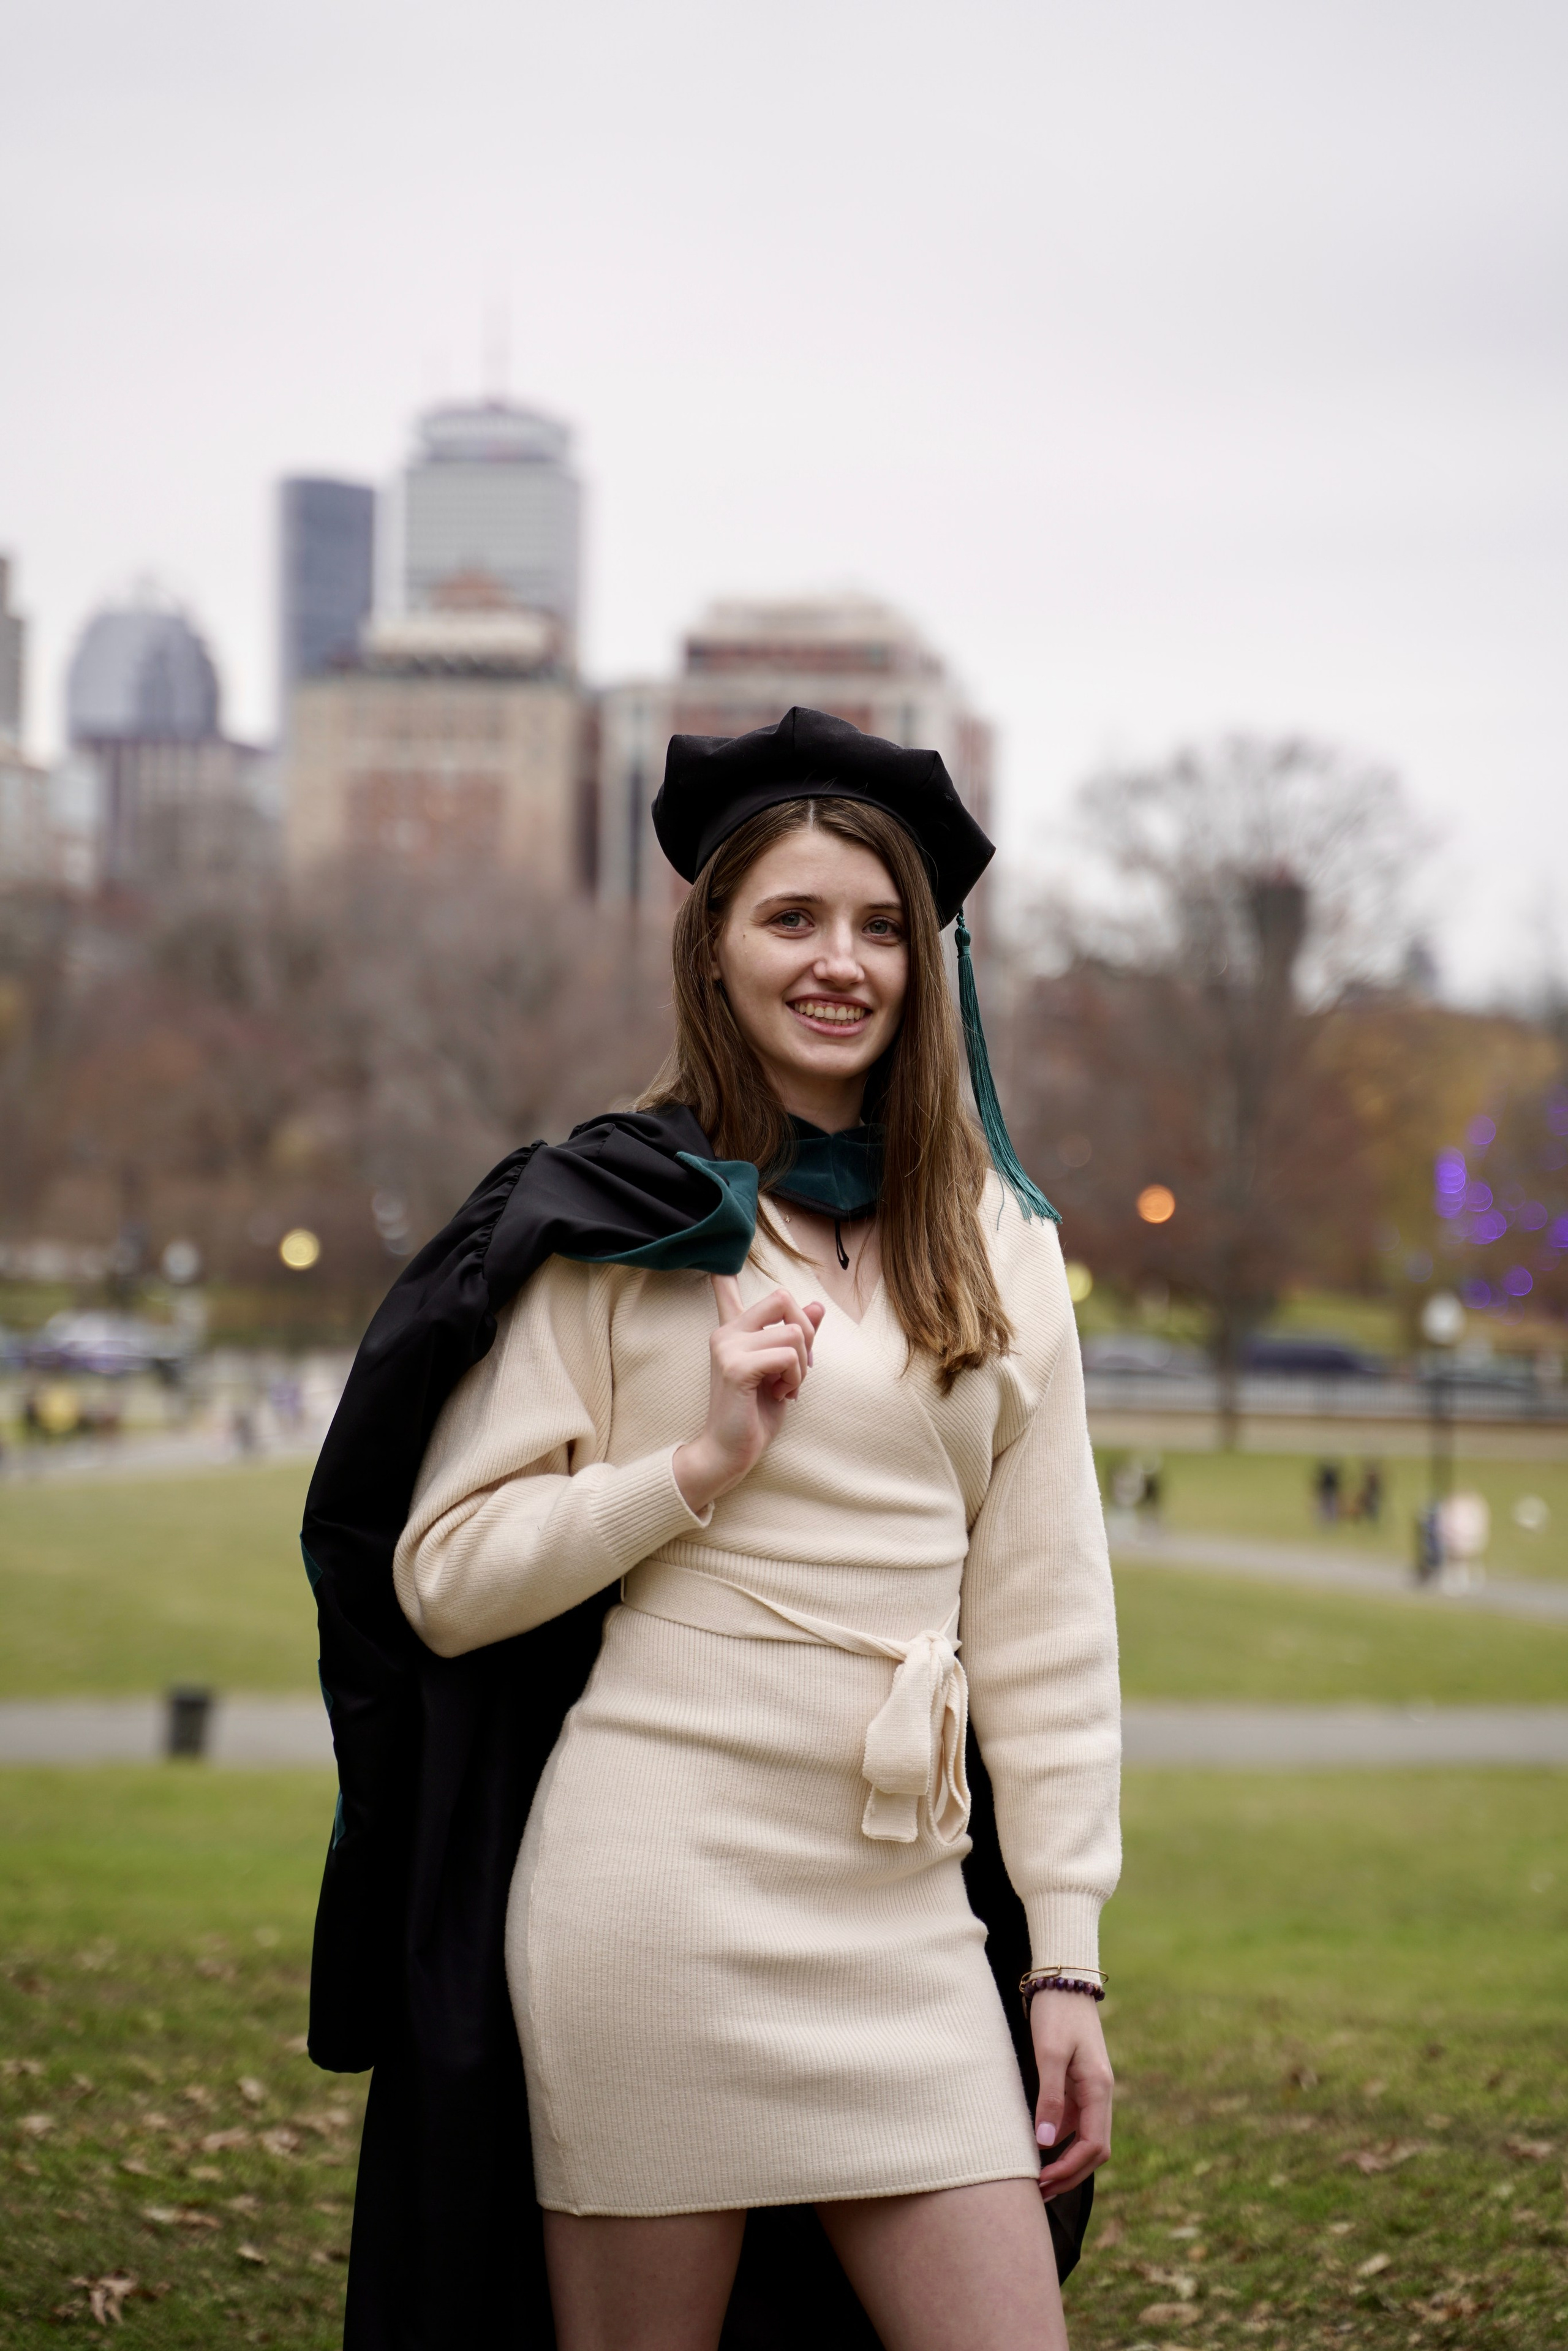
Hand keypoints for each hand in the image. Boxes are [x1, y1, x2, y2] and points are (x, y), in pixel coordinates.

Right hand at [673, 1276, 826, 1515]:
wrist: (730, 1452)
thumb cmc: (755, 1414)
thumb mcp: (782, 1370)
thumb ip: (795, 1337)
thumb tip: (817, 1305)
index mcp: (733, 1332)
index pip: (727, 1291)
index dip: (726, 1275)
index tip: (718, 1264)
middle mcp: (727, 1333)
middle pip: (782, 1298)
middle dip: (806, 1331)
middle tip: (799, 1365)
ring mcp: (728, 1347)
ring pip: (793, 1333)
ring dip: (802, 1365)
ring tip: (786, 1387)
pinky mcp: (735, 1367)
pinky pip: (787, 1356)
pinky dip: (795, 1377)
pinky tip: (782, 1394)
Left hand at [1032, 1991, 1113, 2200]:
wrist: (1062, 1978)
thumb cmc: (1056, 2013)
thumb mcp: (1050, 2054)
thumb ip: (1049, 2098)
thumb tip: (1045, 2144)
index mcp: (1099, 2088)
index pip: (1094, 2146)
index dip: (1071, 2170)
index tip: (1043, 2183)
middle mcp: (1100, 2093)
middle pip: (1094, 2149)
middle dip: (1070, 2174)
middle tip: (1039, 2192)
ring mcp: (1090, 2088)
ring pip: (1085, 2137)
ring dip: (1065, 2161)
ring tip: (1036, 2178)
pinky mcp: (1078, 2081)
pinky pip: (1074, 2121)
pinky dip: (1059, 2139)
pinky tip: (1037, 2146)